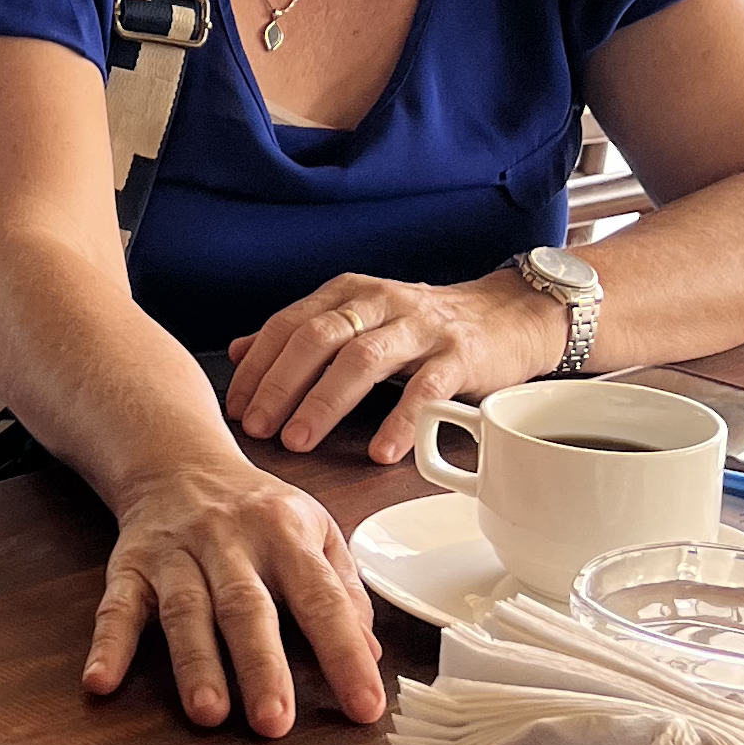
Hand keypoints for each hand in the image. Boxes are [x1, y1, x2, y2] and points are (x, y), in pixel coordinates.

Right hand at [87, 455, 384, 738]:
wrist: (177, 461)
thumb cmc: (255, 509)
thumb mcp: (314, 529)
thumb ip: (345, 590)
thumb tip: (371, 653)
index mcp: (285, 533)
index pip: (322, 599)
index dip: (345, 653)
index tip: (365, 706)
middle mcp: (229, 541)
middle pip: (246, 607)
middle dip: (261, 666)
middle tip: (275, 722)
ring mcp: (175, 553)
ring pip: (185, 610)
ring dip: (195, 663)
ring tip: (209, 713)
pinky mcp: (130, 565)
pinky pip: (116, 605)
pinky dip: (108, 644)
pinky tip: (101, 680)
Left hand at [226, 267, 567, 464]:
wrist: (507, 315)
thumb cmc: (422, 326)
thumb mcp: (358, 319)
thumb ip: (302, 334)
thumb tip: (238, 352)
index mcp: (348, 293)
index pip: (289, 325)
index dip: (259, 367)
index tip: (237, 407)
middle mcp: (380, 303)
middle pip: (318, 338)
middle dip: (282, 385)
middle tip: (258, 428)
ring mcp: (421, 327)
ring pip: (363, 360)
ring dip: (325, 403)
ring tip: (299, 440)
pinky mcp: (460, 355)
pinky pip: (426, 389)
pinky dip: (401, 421)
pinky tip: (381, 451)